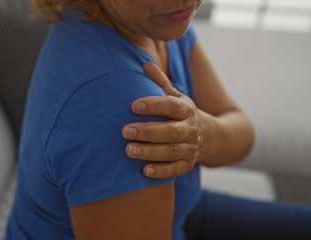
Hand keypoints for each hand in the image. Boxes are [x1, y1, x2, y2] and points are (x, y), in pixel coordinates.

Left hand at [122, 61, 204, 178]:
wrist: (210, 137)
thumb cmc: (182, 114)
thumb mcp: (176, 97)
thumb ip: (160, 83)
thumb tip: (145, 64)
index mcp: (186, 109)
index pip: (171, 106)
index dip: (153, 105)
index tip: (133, 105)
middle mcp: (190, 129)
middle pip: (170, 131)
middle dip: (147, 131)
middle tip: (125, 131)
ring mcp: (190, 148)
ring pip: (171, 151)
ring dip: (150, 152)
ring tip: (128, 150)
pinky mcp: (188, 165)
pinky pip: (176, 170)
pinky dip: (161, 172)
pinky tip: (144, 171)